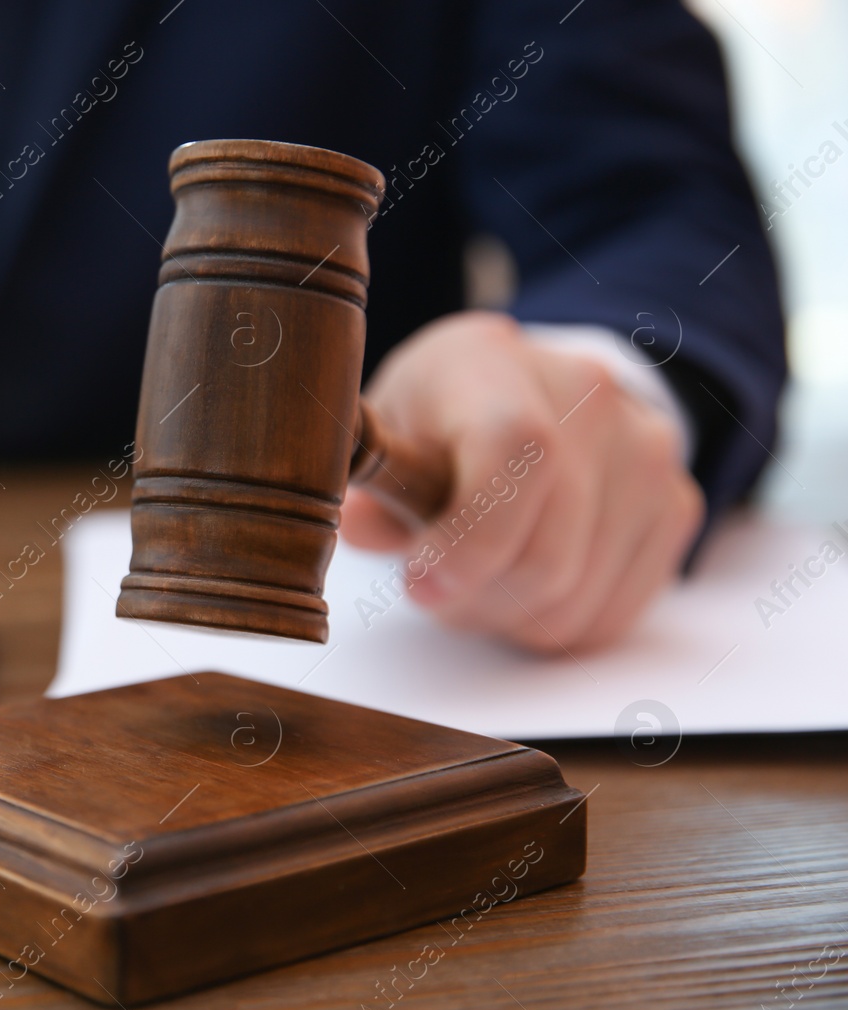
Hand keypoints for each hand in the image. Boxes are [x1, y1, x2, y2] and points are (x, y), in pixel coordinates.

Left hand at [340, 311, 703, 652]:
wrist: (527, 389)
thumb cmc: (440, 417)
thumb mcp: (386, 433)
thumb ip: (372, 490)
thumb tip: (358, 524)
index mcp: (493, 363)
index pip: (519, 453)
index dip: (472, 539)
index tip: (421, 581)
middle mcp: (587, 395)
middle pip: (547, 555)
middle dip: (473, 599)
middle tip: (434, 589)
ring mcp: (645, 450)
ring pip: (574, 602)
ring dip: (509, 617)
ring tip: (478, 578)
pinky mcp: (674, 505)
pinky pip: (610, 617)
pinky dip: (554, 624)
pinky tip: (523, 583)